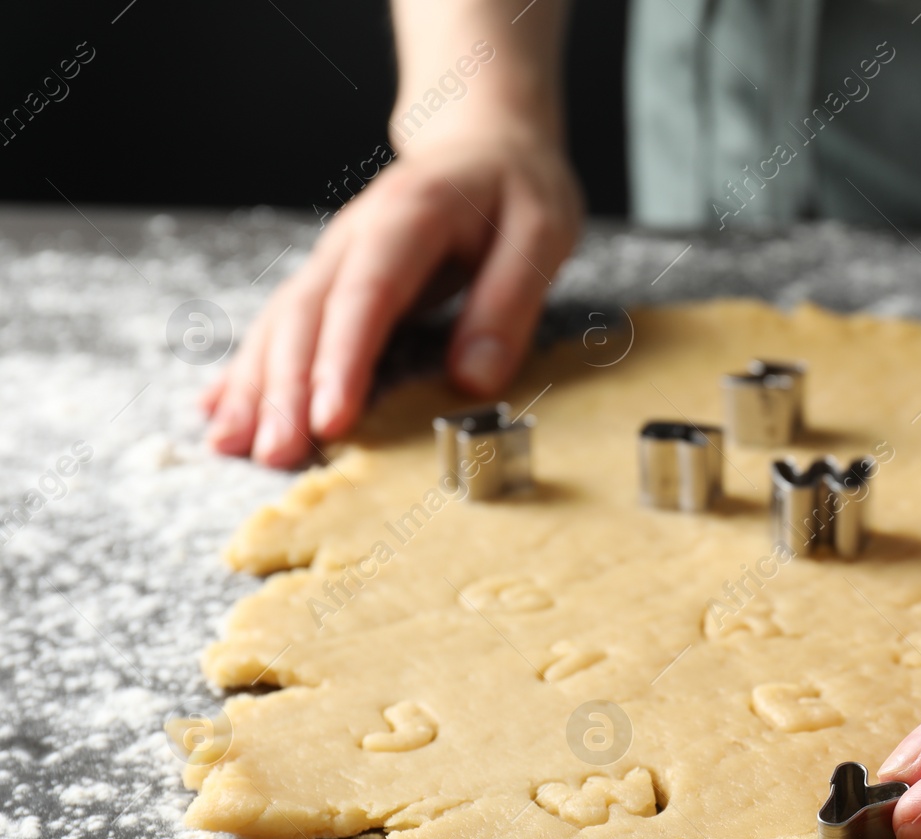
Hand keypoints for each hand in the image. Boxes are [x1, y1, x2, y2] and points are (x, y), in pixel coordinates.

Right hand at [202, 124, 581, 465]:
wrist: (483, 144)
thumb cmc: (517, 190)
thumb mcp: (542, 233)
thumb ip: (509, 303)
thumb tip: (472, 381)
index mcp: (409, 216)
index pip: (367, 293)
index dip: (344, 359)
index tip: (332, 419)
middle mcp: (354, 236)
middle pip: (307, 314)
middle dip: (286, 388)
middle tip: (276, 454)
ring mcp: (334, 258)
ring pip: (281, 323)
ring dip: (256, 387)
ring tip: (231, 447)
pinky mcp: (329, 280)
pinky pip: (280, 327)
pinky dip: (248, 369)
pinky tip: (220, 412)